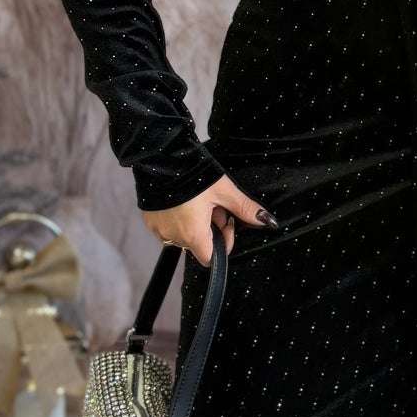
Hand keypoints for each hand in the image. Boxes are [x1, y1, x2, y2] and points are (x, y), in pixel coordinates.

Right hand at [141, 174, 278, 264]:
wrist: (161, 157)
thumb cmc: (193, 174)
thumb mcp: (224, 191)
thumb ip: (245, 209)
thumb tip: (267, 220)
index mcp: (193, 234)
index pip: (208, 259)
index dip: (221, 246)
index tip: (226, 225)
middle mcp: (174, 237)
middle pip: (198, 244)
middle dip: (210, 229)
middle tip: (214, 207)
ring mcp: (159, 229)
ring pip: (183, 235)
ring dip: (194, 224)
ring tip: (199, 202)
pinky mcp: (150, 220)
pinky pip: (168, 227)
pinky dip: (178, 218)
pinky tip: (183, 201)